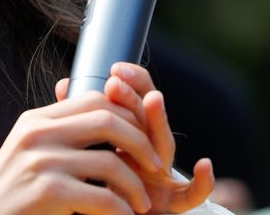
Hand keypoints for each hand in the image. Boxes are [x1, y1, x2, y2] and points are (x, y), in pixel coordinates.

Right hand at [0, 90, 161, 214]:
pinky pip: (102, 197)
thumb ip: (57, 132)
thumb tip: (91, 107)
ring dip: (135, 185)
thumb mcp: (27, 152)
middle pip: (108, 120)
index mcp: (37, 120)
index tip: (143, 138)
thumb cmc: (8, 196)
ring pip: (111, 162)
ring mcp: (41, 161)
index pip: (95, 99)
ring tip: (141, 203)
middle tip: (155, 166)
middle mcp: (38, 133)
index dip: (128, 116)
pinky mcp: (45, 192)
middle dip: (140, 143)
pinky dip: (121, 210)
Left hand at [55, 63, 215, 214]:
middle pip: (145, 120)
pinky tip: (205, 165)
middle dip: (134, 97)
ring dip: (159, 121)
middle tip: (116, 81)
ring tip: (153, 99)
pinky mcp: (170, 202)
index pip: (134, 104)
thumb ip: (85, 121)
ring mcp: (161, 175)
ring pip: (164, 146)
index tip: (114, 69)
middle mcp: (148, 152)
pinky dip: (203, 182)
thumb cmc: (103, 186)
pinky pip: (190, 195)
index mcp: (129, 137)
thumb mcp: (91, 150)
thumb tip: (64, 85)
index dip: (130, 84)